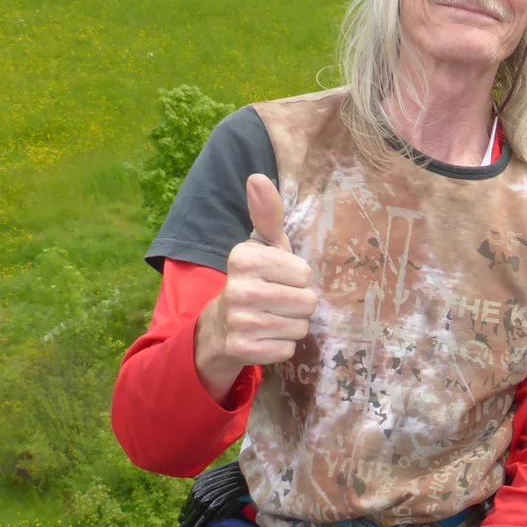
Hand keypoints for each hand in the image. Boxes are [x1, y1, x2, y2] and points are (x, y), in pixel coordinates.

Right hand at [194, 174, 318, 401]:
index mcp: (244, 258)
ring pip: (300, 327)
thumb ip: (268, 214)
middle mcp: (238, 288)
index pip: (304, 273)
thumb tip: (258, 177)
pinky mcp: (241, 349)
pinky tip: (263, 338)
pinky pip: (287, 349)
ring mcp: (238, 321)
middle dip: (298, 305)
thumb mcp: (262, 246)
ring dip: (291, 326)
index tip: (276, 279)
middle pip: (307, 302)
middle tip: (276, 302)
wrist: (219, 327)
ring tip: (270, 319)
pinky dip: (281, 347)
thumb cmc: (253, 281)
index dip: (297, 279)